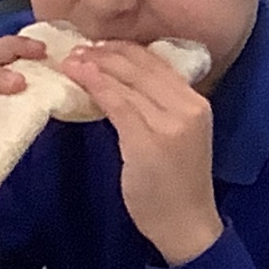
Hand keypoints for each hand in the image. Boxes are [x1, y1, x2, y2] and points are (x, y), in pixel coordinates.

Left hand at [60, 41, 221, 264]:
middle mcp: (188, 107)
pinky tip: (77, 76)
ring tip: (71, 58)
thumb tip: (123, 86)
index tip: (101, 45)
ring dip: (95, 64)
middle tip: (79, 47)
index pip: (159, 64)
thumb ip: (159, 111)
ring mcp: (170, 123)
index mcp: (197, 104)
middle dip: (108, 52)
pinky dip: (95, 85)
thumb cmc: (177, 185)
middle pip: (143, 66)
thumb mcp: (178, 137)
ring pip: (128, 81)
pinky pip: (117, 102)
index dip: (127, 50)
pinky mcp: (148, 140)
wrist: (187, 223)